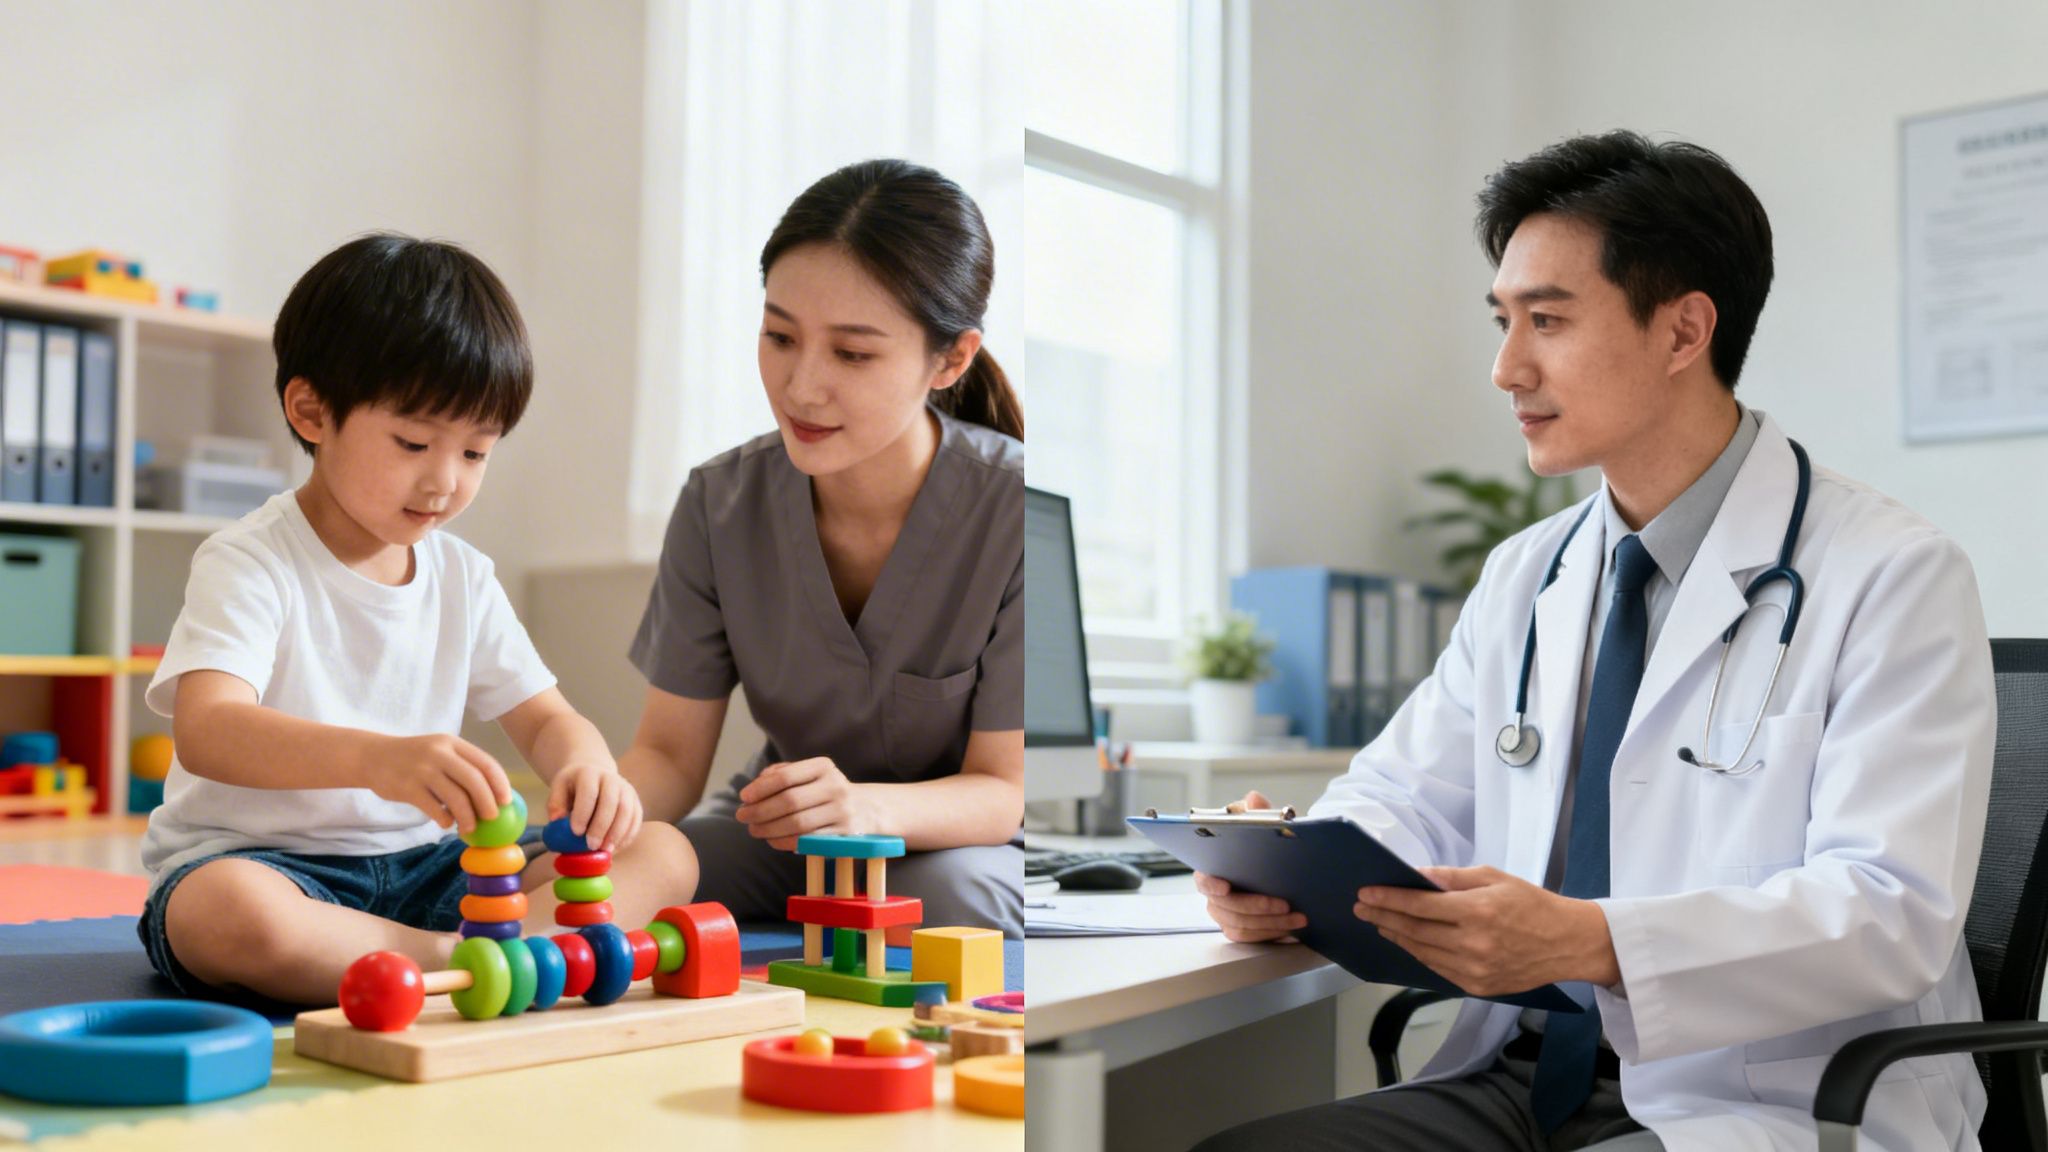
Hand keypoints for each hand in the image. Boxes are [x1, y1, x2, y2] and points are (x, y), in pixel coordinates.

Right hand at [366, 733, 511, 833]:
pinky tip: (446, 822)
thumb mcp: (439, 751)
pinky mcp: (407, 788)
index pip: (485, 763)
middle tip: (492, 818)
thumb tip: (493, 795)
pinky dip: (444, 819)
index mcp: (452, 743)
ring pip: (455, 798)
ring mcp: (422, 770)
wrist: (372, 757)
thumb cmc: (414, 758)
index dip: (500, 783)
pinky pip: (434, 808)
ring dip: (467, 817)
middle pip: (474, 781)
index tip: (507, 801)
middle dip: (487, 803)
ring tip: (469, 828)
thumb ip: (462, 766)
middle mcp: (439, 753)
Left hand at [549, 760, 641, 851]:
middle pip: (611, 802)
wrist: (595, 773)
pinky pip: (636, 819)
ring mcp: (626, 789)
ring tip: (605, 850)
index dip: (583, 812)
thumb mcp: (559, 789)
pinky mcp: (635, 801)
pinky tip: (616, 848)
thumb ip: (556, 804)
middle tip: (591, 846)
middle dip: (601, 826)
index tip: (576, 832)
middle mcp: (611, 778)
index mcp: (589, 773)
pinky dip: (628, 836)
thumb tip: (557, 820)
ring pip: (627, 811)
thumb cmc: (573, 787)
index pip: (589, 792)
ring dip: (617, 833)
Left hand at [735, 757, 874, 850]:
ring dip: (769, 829)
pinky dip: (784, 841)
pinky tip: (771, 840)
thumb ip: (782, 773)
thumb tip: (757, 784)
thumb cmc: (827, 790)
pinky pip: (807, 840)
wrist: (867, 809)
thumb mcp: (810, 774)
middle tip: (742, 816)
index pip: (786, 776)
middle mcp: (835, 786)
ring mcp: (841, 811)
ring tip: (753, 829)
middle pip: (789, 801)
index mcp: (823, 767)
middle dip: (760, 810)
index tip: (744, 797)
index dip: (761, 788)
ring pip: (797, 823)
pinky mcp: (843, 833)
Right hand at [1193, 791, 1305, 941]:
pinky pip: (1251, 937)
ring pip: (1241, 926)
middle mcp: (1215, 893)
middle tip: (1284, 904)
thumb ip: (1258, 811)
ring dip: (1271, 923)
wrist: (1279, 864)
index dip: (1211, 884)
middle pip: (1226, 908)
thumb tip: (1253, 798)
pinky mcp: (1240, 928)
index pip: (1203, 879)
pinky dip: (1271, 933)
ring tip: (1297, 917)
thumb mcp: (1264, 823)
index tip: (1226, 886)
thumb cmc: (1265, 844)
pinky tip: (1291, 928)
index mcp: (1212, 867)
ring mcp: (1225, 913)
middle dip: (1257, 907)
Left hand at [1353, 865, 1620, 996]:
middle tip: (1361, 907)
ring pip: (1422, 952)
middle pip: (1414, 930)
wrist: (1568, 943)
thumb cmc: (1532, 904)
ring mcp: (1474, 970)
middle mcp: (1473, 944)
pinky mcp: (1478, 987)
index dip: (1388, 898)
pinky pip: (1437, 969)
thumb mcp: (1494, 877)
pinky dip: (1418, 954)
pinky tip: (1408, 941)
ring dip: (1396, 936)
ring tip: (1380, 923)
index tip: (1365, 893)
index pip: (1420, 905)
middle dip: (1383, 916)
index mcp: (1477, 911)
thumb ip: (1452, 878)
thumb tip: (1417, 876)